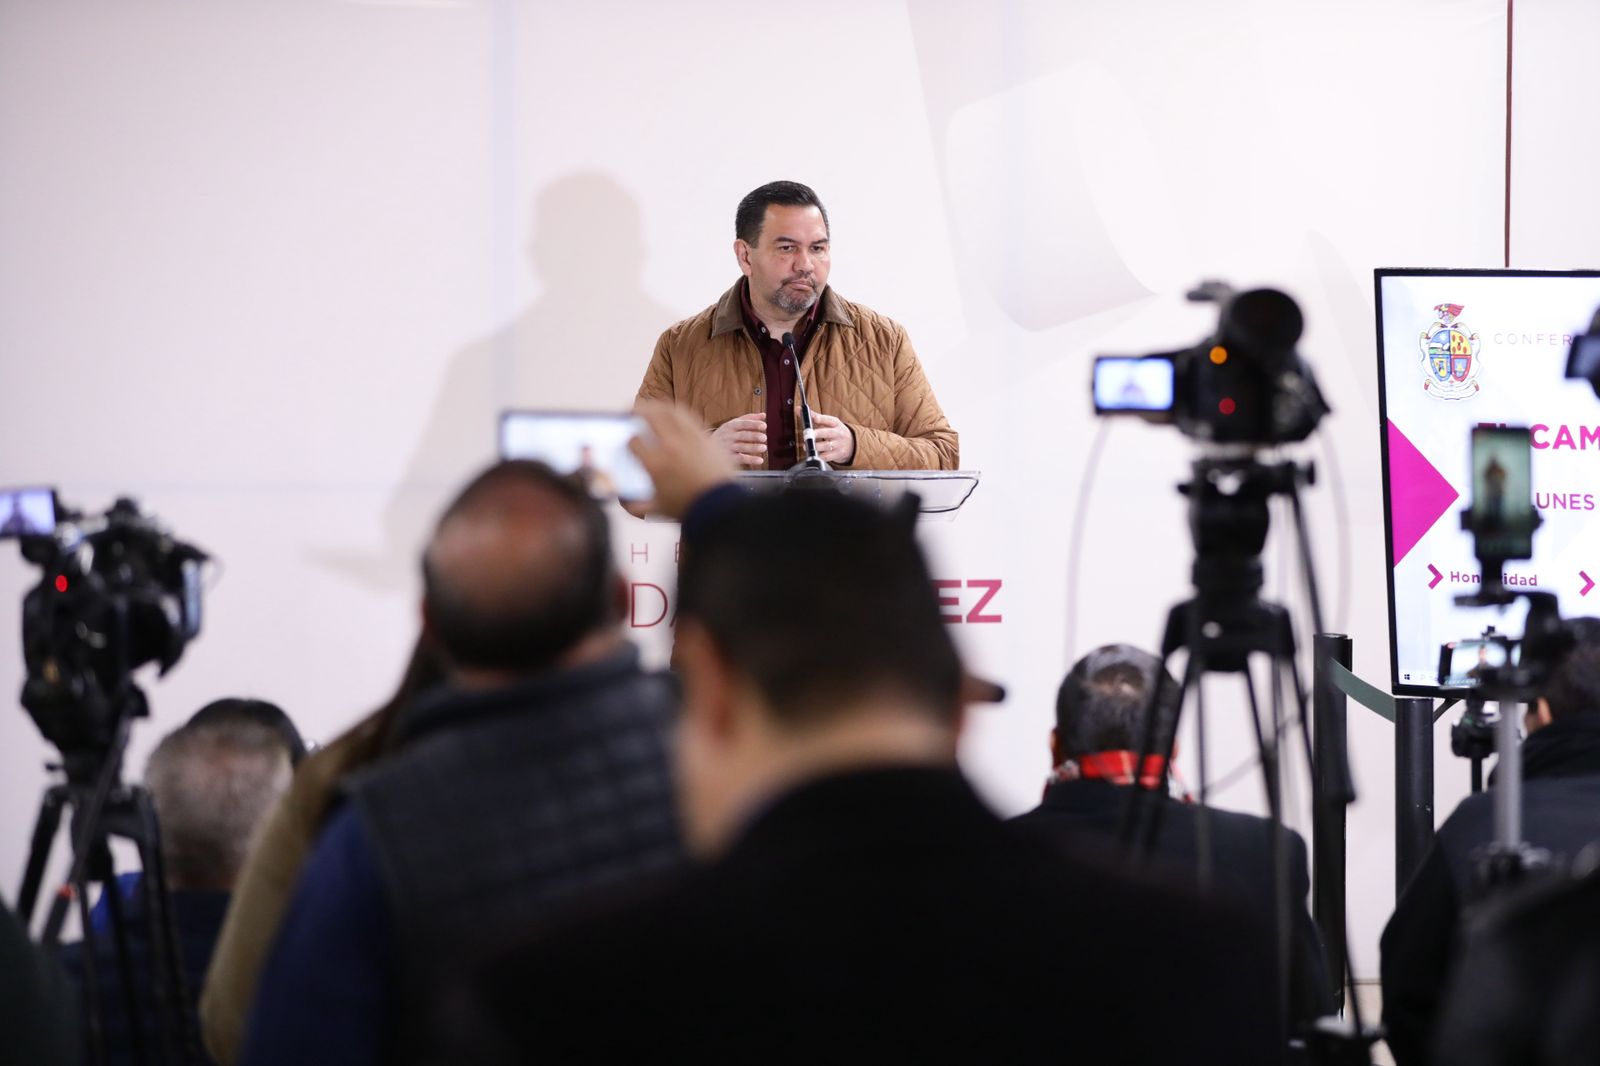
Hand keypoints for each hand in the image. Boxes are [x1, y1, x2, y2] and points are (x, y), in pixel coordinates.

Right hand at [630, 402, 738, 519]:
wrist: (720, 506)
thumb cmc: (689, 509)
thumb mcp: (657, 509)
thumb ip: (637, 505)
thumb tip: (625, 501)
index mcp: (654, 464)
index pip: (633, 441)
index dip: (628, 439)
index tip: (629, 441)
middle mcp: (670, 447)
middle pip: (648, 416)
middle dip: (636, 411)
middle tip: (630, 411)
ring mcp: (689, 439)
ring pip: (668, 411)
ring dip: (656, 407)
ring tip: (650, 409)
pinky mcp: (705, 437)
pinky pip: (687, 416)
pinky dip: (676, 412)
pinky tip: (672, 415)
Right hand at [709, 412, 766, 466]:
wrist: (707, 448)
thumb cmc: (726, 434)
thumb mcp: (734, 424)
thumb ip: (749, 419)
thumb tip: (764, 415)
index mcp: (730, 426)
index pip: (742, 424)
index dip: (753, 424)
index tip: (764, 426)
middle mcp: (728, 436)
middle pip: (742, 435)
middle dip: (753, 436)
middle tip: (764, 437)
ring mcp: (728, 447)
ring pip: (741, 447)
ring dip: (753, 448)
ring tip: (764, 448)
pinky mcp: (729, 458)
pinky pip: (740, 459)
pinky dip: (751, 460)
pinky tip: (760, 460)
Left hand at [810, 412, 855, 464]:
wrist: (852, 444)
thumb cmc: (836, 431)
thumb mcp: (828, 422)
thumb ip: (813, 416)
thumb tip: (798, 409)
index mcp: (835, 423)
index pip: (828, 419)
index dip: (820, 418)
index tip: (814, 417)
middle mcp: (837, 433)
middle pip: (827, 433)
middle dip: (816, 434)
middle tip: (806, 435)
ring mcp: (838, 444)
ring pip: (826, 446)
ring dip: (815, 446)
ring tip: (806, 446)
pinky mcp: (837, 454)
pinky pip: (826, 456)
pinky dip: (819, 456)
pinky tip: (814, 454)